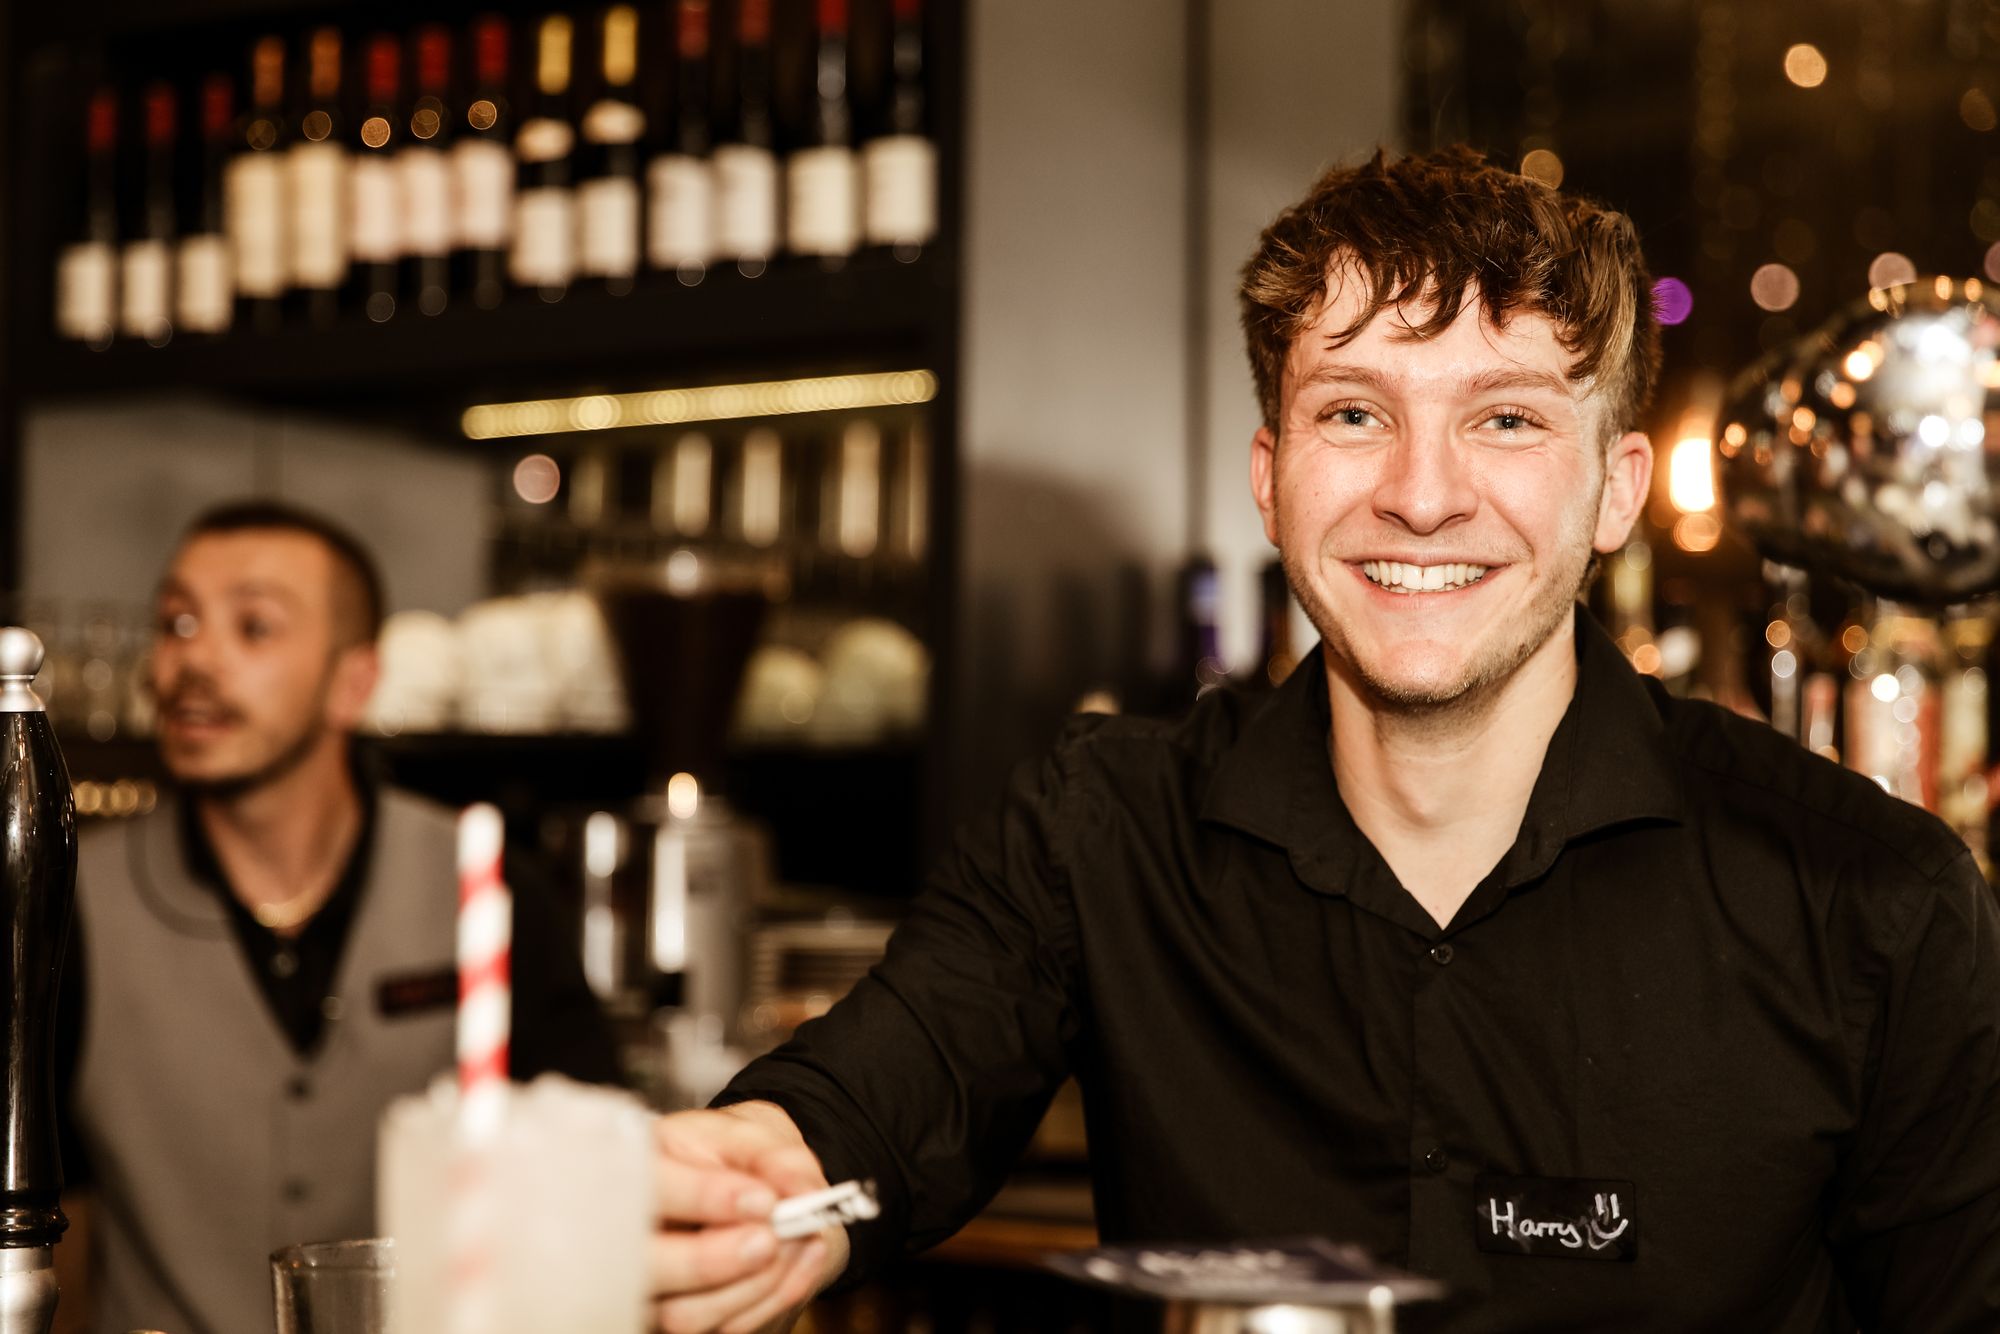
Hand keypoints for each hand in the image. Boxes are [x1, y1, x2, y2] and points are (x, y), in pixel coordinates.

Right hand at [649, 1102, 851, 1333]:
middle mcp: (627, 1232)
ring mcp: (648, 1283)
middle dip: (713, 1261)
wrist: (745, 1187)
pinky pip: (724, 1326)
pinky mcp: (679, 1312)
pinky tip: (804, 1257)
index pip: (647, 1187)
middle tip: (770, 1239)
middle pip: (647, 1268)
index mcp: (637, 1165)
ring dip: (757, 1284)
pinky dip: (774, 1298)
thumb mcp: (756, 1133)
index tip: (763, 1199)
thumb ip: (779, 1159)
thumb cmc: (736, 1156)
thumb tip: (804, 1194)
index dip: (701, 1197)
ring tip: (801, 1238)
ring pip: (685, 1313)